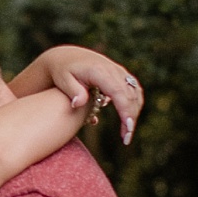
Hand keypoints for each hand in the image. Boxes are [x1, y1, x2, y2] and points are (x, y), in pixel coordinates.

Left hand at [30, 45, 144, 143]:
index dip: (125, 111)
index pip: (119, 93)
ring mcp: (118, 72)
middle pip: (130, 95)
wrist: (66, 57)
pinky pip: (133, 90)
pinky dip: (134, 105)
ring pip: (135, 93)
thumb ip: (73, 91)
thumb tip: (79, 103)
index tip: (127, 129)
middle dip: (131, 118)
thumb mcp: (63, 80)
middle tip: (126, 139)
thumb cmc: (62, 71)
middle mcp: (113, 70)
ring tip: (126, 133)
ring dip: (134, 113)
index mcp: (100, 71)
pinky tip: (128, 120)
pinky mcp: (120, 75)